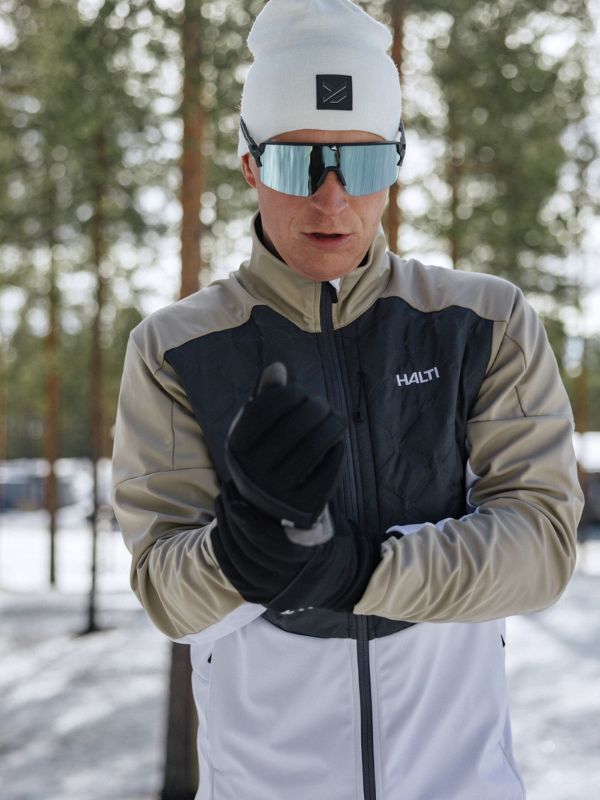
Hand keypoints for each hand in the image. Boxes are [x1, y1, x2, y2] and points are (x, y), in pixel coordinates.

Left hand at [211, 482, 380, 612]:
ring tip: (222, 506)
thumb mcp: (325, 520)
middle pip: (248, 549)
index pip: (267, 540)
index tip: (236, 493)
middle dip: (232, 519)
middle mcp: (288, 580)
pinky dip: (224, 555)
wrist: (347, 581)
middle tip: (225, 493)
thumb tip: (276, 476)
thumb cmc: (336, 541)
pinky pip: (236, 578)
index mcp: (306, 558)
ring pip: (239, 562)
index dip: (247, 517)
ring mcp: (274, 592)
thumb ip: (301, 505)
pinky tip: (218, 534)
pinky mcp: (264, 597)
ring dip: (225, 533)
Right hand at [225, 363, 346, 528]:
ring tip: (336, 419)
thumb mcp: (258, 427)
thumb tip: (278, 368)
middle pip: (293, 427)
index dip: (288, 393)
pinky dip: (336, 451)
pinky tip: (336, 442)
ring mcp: (277, 493)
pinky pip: (328, 471)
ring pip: (314, 448)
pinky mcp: (302, 507)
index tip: (302, 391)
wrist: (269, 506)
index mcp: (236, 448)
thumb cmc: (266, 451)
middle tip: (324, 404)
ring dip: (331, 426)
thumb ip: (266, 395)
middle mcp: (251, 473)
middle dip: (316, 408)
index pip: (263, 409)